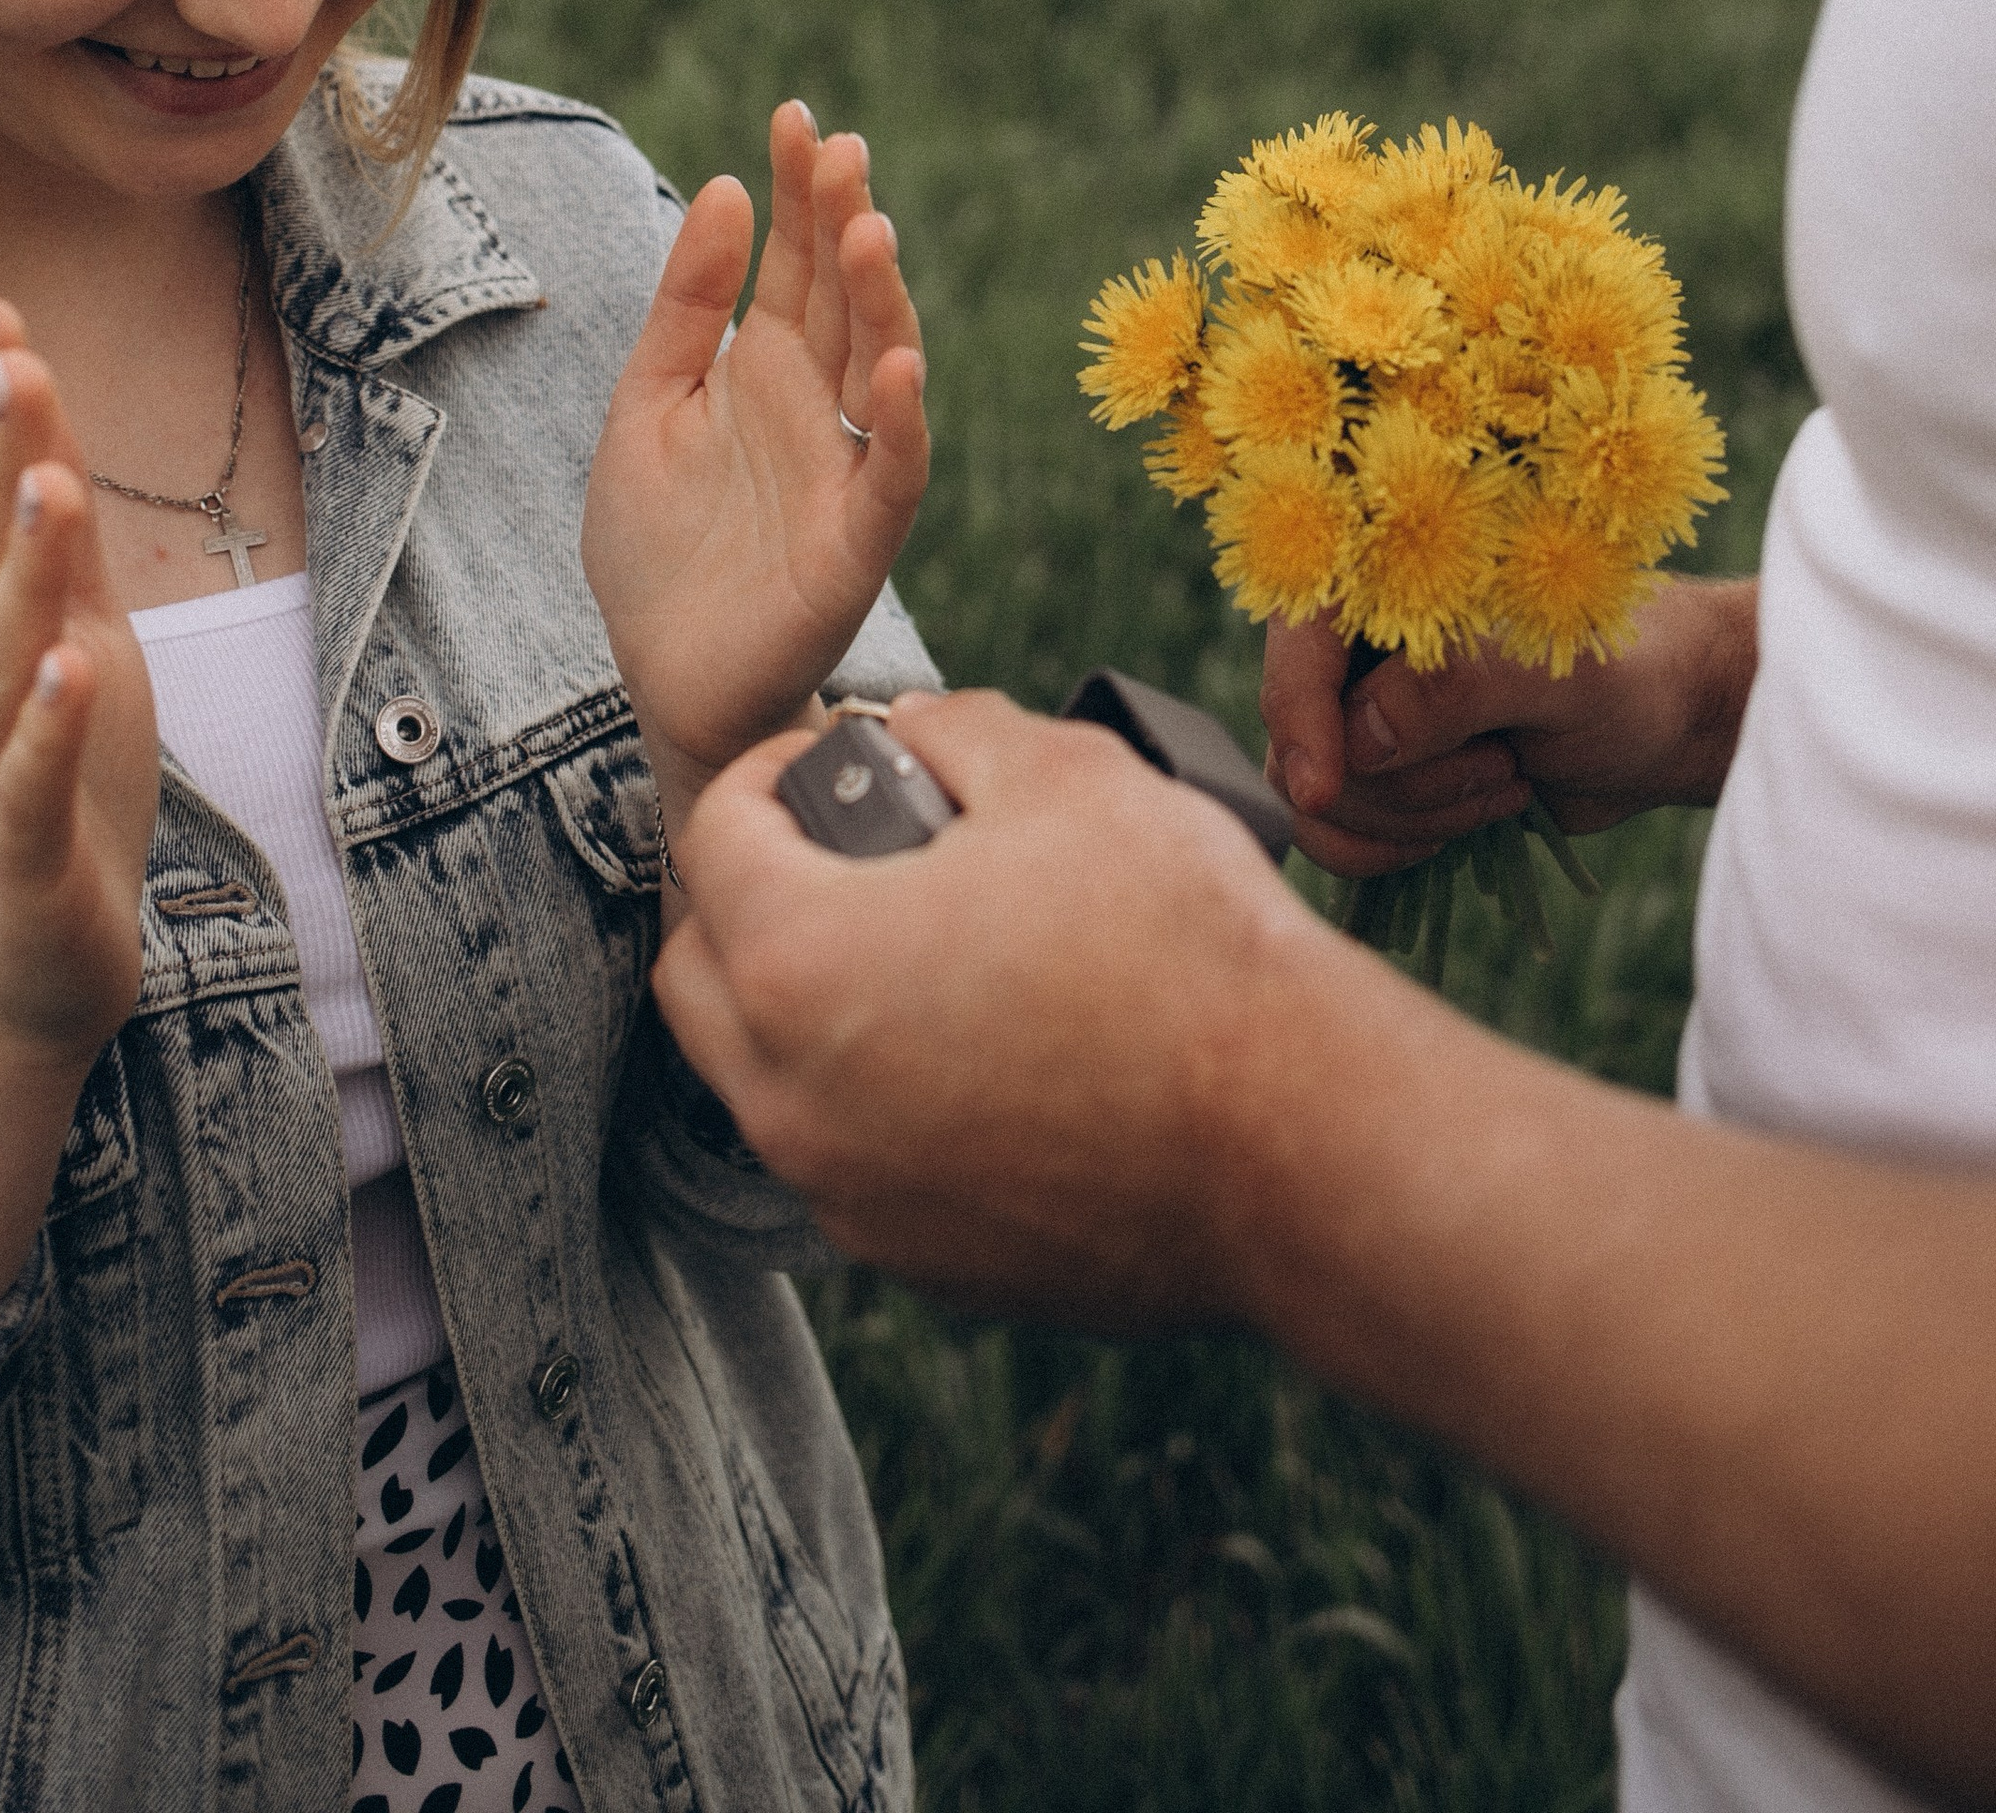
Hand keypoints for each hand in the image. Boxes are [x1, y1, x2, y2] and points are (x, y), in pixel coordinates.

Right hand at [0, 303, 159, 1062]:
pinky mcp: (24, 857)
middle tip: (7, 352)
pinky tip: (70, 668)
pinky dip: (48, 727)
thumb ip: (59, 564)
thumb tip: (55, 441)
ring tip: (49, 482)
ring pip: (0, 661)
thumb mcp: (67, 659)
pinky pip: (30, 785)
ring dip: (23, 572)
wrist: (17, 981)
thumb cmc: (49, 801)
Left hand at [581, 103, 927, 800]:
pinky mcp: (855, 542)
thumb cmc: (657, 549)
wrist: (664, 678)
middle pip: (845, 299)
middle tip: (838, 152)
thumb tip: (722, 187)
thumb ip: (686, 307)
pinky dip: (901, 422)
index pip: (796, 260)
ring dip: (881, 301)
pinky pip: (892, 474)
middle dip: (844, 223)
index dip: (800, 191)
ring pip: (881, 368)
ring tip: (866, 230)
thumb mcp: (646, 405)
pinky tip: (896, 367)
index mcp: (768, 368)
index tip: (795, 117)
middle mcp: (819, 407)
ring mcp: (843, 470)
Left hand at [654, 689, 1330, 1324]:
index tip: (831, 761)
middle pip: (700, 976)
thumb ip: (954, 731)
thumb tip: (913, 731)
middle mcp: (792, 1099)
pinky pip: (852, 1161)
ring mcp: (851, 1197)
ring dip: (806, 1008)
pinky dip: (878, 1102)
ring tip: (920, 951)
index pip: (711, 839)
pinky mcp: (920, 1264)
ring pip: (766, 1083)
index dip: (766, 774)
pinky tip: (981, 1053)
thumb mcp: (1065, 769)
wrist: (1295, 1141)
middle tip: (841, 854)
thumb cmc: (1180, 944)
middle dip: (748, 898)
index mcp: (800, 961)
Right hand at [1264, 576, 1758, 877]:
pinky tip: (1482, 819)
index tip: (1321, 788)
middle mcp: (1358, 645)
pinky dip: (1400, 850)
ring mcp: (1366, 715)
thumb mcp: (1554, 666)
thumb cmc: (1630, 664)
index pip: (1297, 646)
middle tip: (1506, 764)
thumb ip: (1456, 685)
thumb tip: (1360, 738)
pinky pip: (1342, 837)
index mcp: (1384, 578)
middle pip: (1306, 744)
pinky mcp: (1387, 776)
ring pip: (1327, 801)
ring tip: (1511, 780)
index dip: (1297, 716)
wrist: (1673, 717)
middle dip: (1404, 783)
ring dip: (1418, 817)